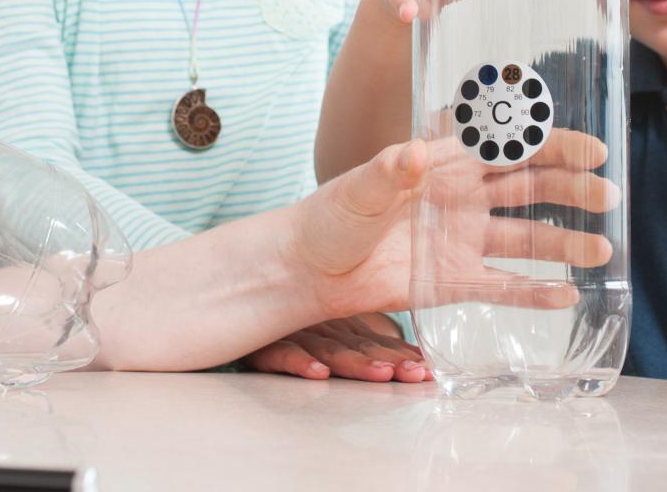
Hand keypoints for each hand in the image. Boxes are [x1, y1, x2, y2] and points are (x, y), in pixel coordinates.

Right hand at [241, 312, 427, 381]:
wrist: (235, 292)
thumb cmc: (289, 318)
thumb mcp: (329, 326)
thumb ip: (364, 340)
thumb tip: (414, 362)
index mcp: (340, 323)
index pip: (378, 341)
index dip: (404, 355)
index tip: (431, 370)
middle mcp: (321, 325)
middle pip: (360, 345)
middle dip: (390, 360)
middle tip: (416, 373)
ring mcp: (294, 332)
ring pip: (329, 348)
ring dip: (355, 363)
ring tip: (381, 374)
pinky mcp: (262, 343)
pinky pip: (282, 351)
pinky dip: (299, 361)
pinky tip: (318, 372)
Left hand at [285, 134, 616, 324]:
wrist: (309, 267)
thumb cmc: (332, 215)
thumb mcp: (359, 186)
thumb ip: (390, 169)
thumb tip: (416, 152)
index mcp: (446, 164)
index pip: (508, 149)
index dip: (552, 146)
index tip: (592, 149)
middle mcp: (462, 199)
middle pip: (529, 191)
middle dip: (571, 191)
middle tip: (609, 197)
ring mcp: (461, 241)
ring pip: (524, 239)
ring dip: (563, 244)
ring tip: (602, 250)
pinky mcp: (452, 281)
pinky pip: (500, 286)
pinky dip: (532, 291)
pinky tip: (566, 295)